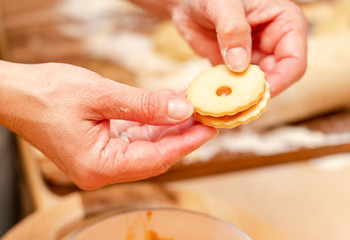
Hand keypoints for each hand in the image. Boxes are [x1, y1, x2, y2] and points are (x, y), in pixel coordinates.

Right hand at [0, 62, 216, 188]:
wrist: (16, 93)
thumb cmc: (47, 93)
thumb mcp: (101, 95)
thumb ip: (145, 106)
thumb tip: (183, 111)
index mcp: (99, 166)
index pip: (156, 160)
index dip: (186, 143)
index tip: (209, 128)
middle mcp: (101, 170)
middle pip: (154, 155)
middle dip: (181, 133)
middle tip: (205, 114)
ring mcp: (101, 161)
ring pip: (147, 146)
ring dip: (168, 125)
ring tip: (189, 105)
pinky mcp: (100, 149)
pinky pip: (134, 137)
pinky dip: (151, 122)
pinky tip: (166, 104)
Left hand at [167, 0, 306, 95]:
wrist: (187, 3)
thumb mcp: (223, 4)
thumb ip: (233, 30)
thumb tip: (240, 65)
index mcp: (285, 23)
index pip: (294, 60)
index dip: (280, 80)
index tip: (259, 94)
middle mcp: (274, 43)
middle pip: (277, 78)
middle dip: (258, 93)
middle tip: (238, 106)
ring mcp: (256, 57)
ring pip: (257, 86)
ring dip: (243, 97)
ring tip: (225, 106)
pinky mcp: (237, 68)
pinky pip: (238, 87)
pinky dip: (229, 94)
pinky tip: (216, 100)